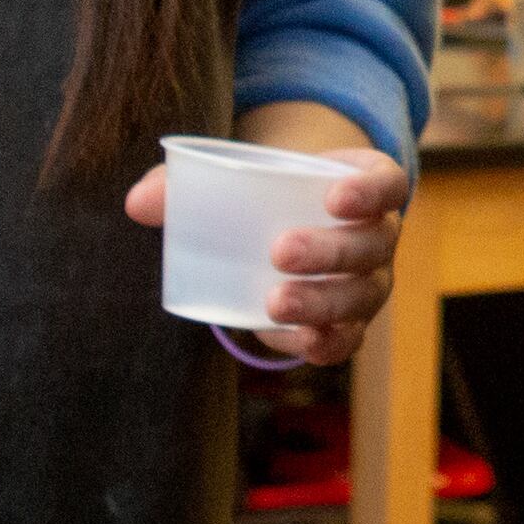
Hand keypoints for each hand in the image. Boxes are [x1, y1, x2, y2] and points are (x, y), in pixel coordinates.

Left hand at [124, 143, 407, 366]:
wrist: (288, 222)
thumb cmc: (267, 191)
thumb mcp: (238, 178)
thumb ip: (186, 186)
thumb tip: (137, 203)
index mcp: (367, 185)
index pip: (387, 183)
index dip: (369, 191)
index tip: (333, 197)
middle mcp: (379, 234)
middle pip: (372, 244)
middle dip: (330, 251)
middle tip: (280, 251)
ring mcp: (369, 280)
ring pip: (362, 295)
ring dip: (323, 301)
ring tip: (275, 303)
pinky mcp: (349, 320)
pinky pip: (350, 337)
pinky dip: (329, 343)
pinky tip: (304, 345)